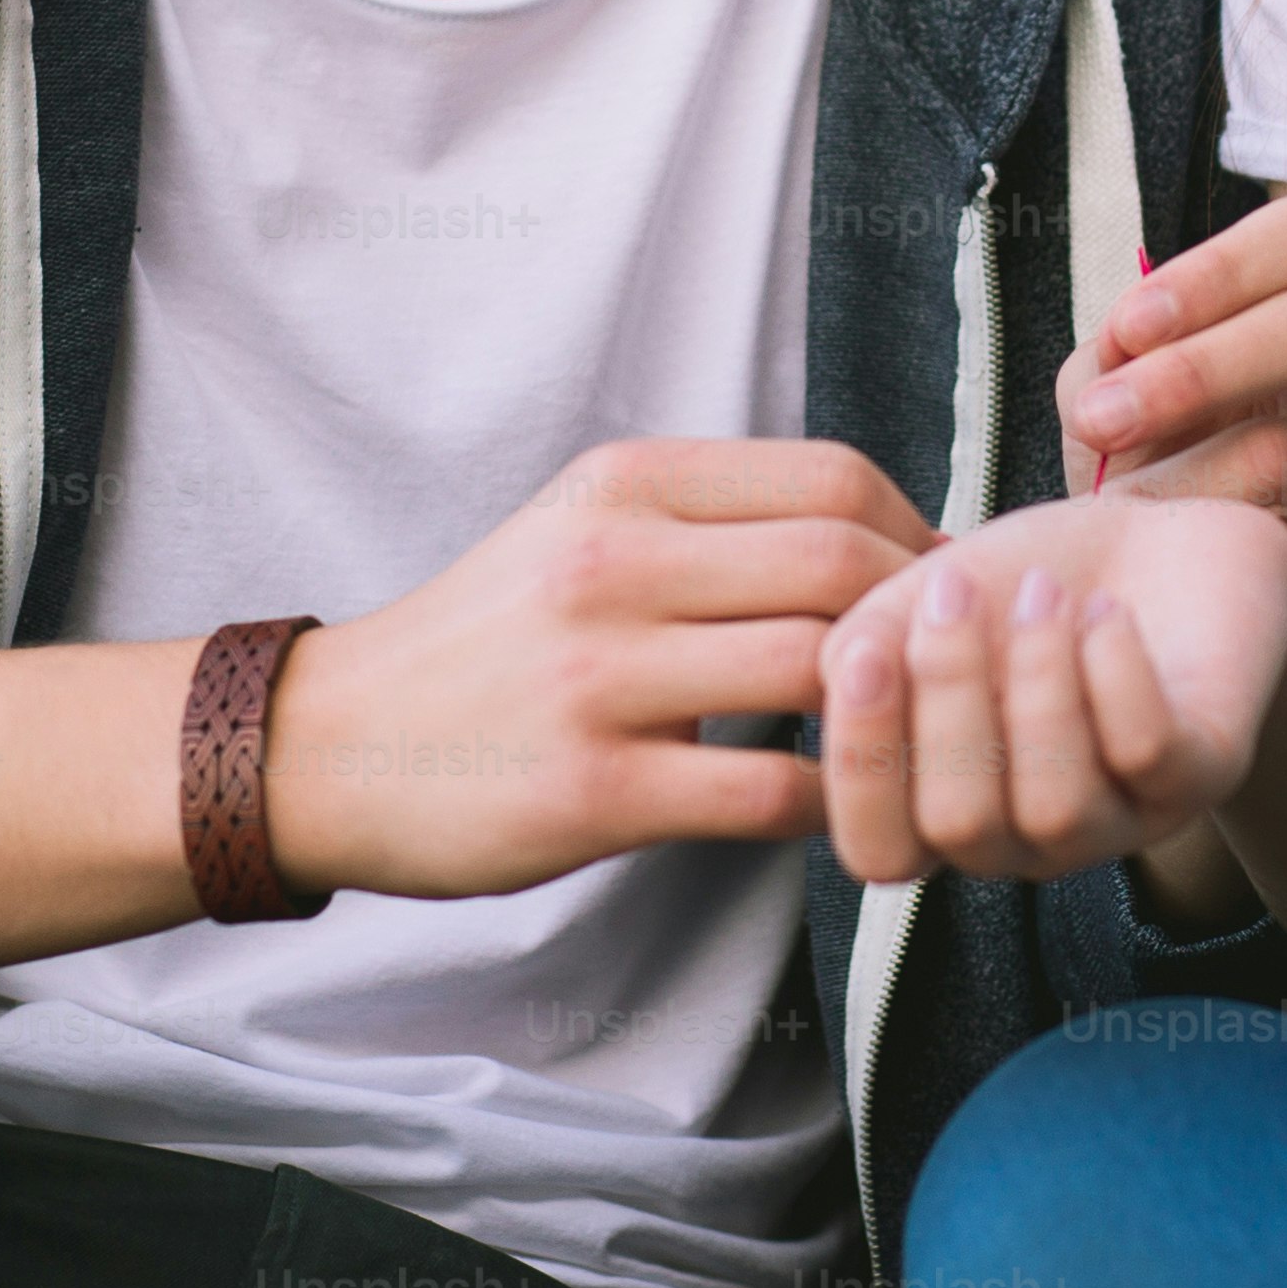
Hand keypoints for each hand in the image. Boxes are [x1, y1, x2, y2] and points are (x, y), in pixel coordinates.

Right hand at [272, 439, 924, 899]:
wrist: (332, 746)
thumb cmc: (486, 641)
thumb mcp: (581, 529)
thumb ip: (711, 522)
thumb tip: (873, 536)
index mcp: (623, 486)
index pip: (830, 479)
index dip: (917, 532)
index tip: (945, 586)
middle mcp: (613, 564)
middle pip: (841, 564)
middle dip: (926, 618)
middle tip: (955, 670)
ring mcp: (601, 678)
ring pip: (819, 672)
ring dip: (891, 712)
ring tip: (911, 738)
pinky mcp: (592, 789)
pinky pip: (769, 793)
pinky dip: (832, 801)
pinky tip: (838, 808)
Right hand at [815, 498, 1286, 885]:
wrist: (1160, 537)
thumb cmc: (1025, 579)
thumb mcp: (919, 604)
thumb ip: (859, 650)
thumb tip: (840, 678)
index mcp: (943, 809)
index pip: (879, 852)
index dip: (861, 768)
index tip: (864, 654)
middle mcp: (1028, 838)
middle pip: (961, 825)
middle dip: (948, 694)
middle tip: (955, 589)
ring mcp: (1121, 817)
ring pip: (1056, 804)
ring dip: (1037, 678)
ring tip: (1046, 593)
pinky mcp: (1202, 774)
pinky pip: (1147, 754)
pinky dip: (1115, 671)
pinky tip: (1105, 613)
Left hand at [1058, 191, 1286, 622]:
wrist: (1208, 597)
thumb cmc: (1161, 470)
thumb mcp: (1122, 400)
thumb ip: (1115, 357)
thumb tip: (1127, 344)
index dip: (1221, 269)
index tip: (1129, 327)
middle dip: (1193, 373)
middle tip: (1097, 422)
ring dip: (1185, 483)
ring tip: (1114, 514)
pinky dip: (1231, 562)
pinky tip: (1184, 575)